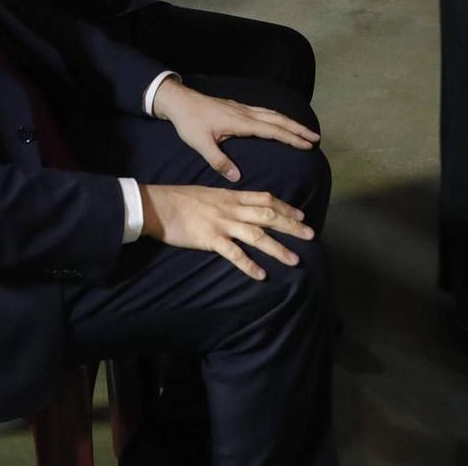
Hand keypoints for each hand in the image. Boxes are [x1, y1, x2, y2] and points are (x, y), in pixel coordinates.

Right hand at [138, 182, 313, 281]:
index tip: (301, 215)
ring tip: (294, 260)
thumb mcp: (208, 194)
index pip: (265, 199)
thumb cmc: (180, 199)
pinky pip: (234, 253)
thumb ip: (227, 200)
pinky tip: (261, 275)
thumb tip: (241, 206)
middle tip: (311, 235)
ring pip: (257, 235)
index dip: (285, 207)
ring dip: (277, 248)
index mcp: (231, 196)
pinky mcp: (210, 239)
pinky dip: (249, 265)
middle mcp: (231, 208)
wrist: (157, 205)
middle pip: (268, 215)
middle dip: (291, 226)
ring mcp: (222, 224)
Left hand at [152, 77, 319, 185]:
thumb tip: (236, 177)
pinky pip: (265, 112)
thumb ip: (218, 160)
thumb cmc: (190, 123)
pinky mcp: (238, 107)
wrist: (180, 101)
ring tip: (304, 131)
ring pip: (273, 114)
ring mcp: (243, 108)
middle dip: (298, 129)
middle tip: (316, 138)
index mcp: (241, 122)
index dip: (292, 138)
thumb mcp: (201, 144)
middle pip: (278, 119)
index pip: (273, 130)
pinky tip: (280, 122)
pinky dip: (278, 117)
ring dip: (290, 122)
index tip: (308, 145)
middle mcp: (246, 113)